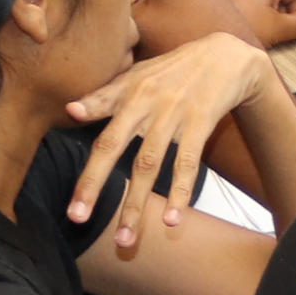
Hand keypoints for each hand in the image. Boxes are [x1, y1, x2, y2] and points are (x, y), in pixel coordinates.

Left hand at [67, 35, 278, 254]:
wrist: (225, 55)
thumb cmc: (173, 69)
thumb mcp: (137, 75)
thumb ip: (105, 96)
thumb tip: (70, 110)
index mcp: (127, 96)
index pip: (100, 139)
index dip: (85, 171)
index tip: (71, 205)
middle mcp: (145, 105)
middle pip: (116, 149)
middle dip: (95, 185)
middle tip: (78, 219)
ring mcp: (173, 115)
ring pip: (149, 165)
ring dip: (136, 204)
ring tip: (126, 240)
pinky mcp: (200, 123)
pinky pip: (187, 163)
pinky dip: (180, 192)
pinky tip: (172, 220)